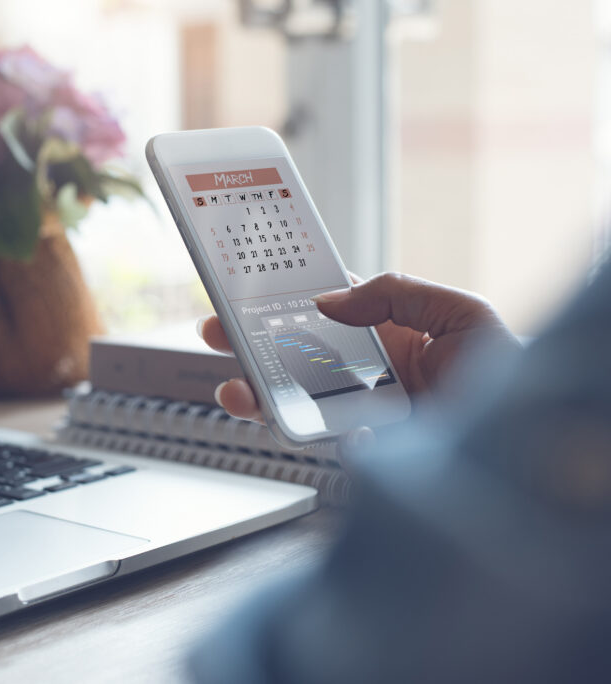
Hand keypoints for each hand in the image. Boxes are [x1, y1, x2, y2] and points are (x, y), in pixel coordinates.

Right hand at [200, 272, 519, 423]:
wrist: (531, 446)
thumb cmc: (510, 372)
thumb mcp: (459, 313)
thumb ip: (395, 293)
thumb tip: (328, 299)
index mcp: (388, 331)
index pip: (322, 306)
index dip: (281, 293)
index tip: (243, 283)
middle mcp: (369, 370)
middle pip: (293, 353)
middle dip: (249, 342)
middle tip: (214, 330)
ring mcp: (363, 410)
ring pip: (295, 400)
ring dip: (257, 393)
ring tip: (234, 389)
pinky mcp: (366, 448)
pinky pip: (324, 441)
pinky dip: (308, 434)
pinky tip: (315, 425)